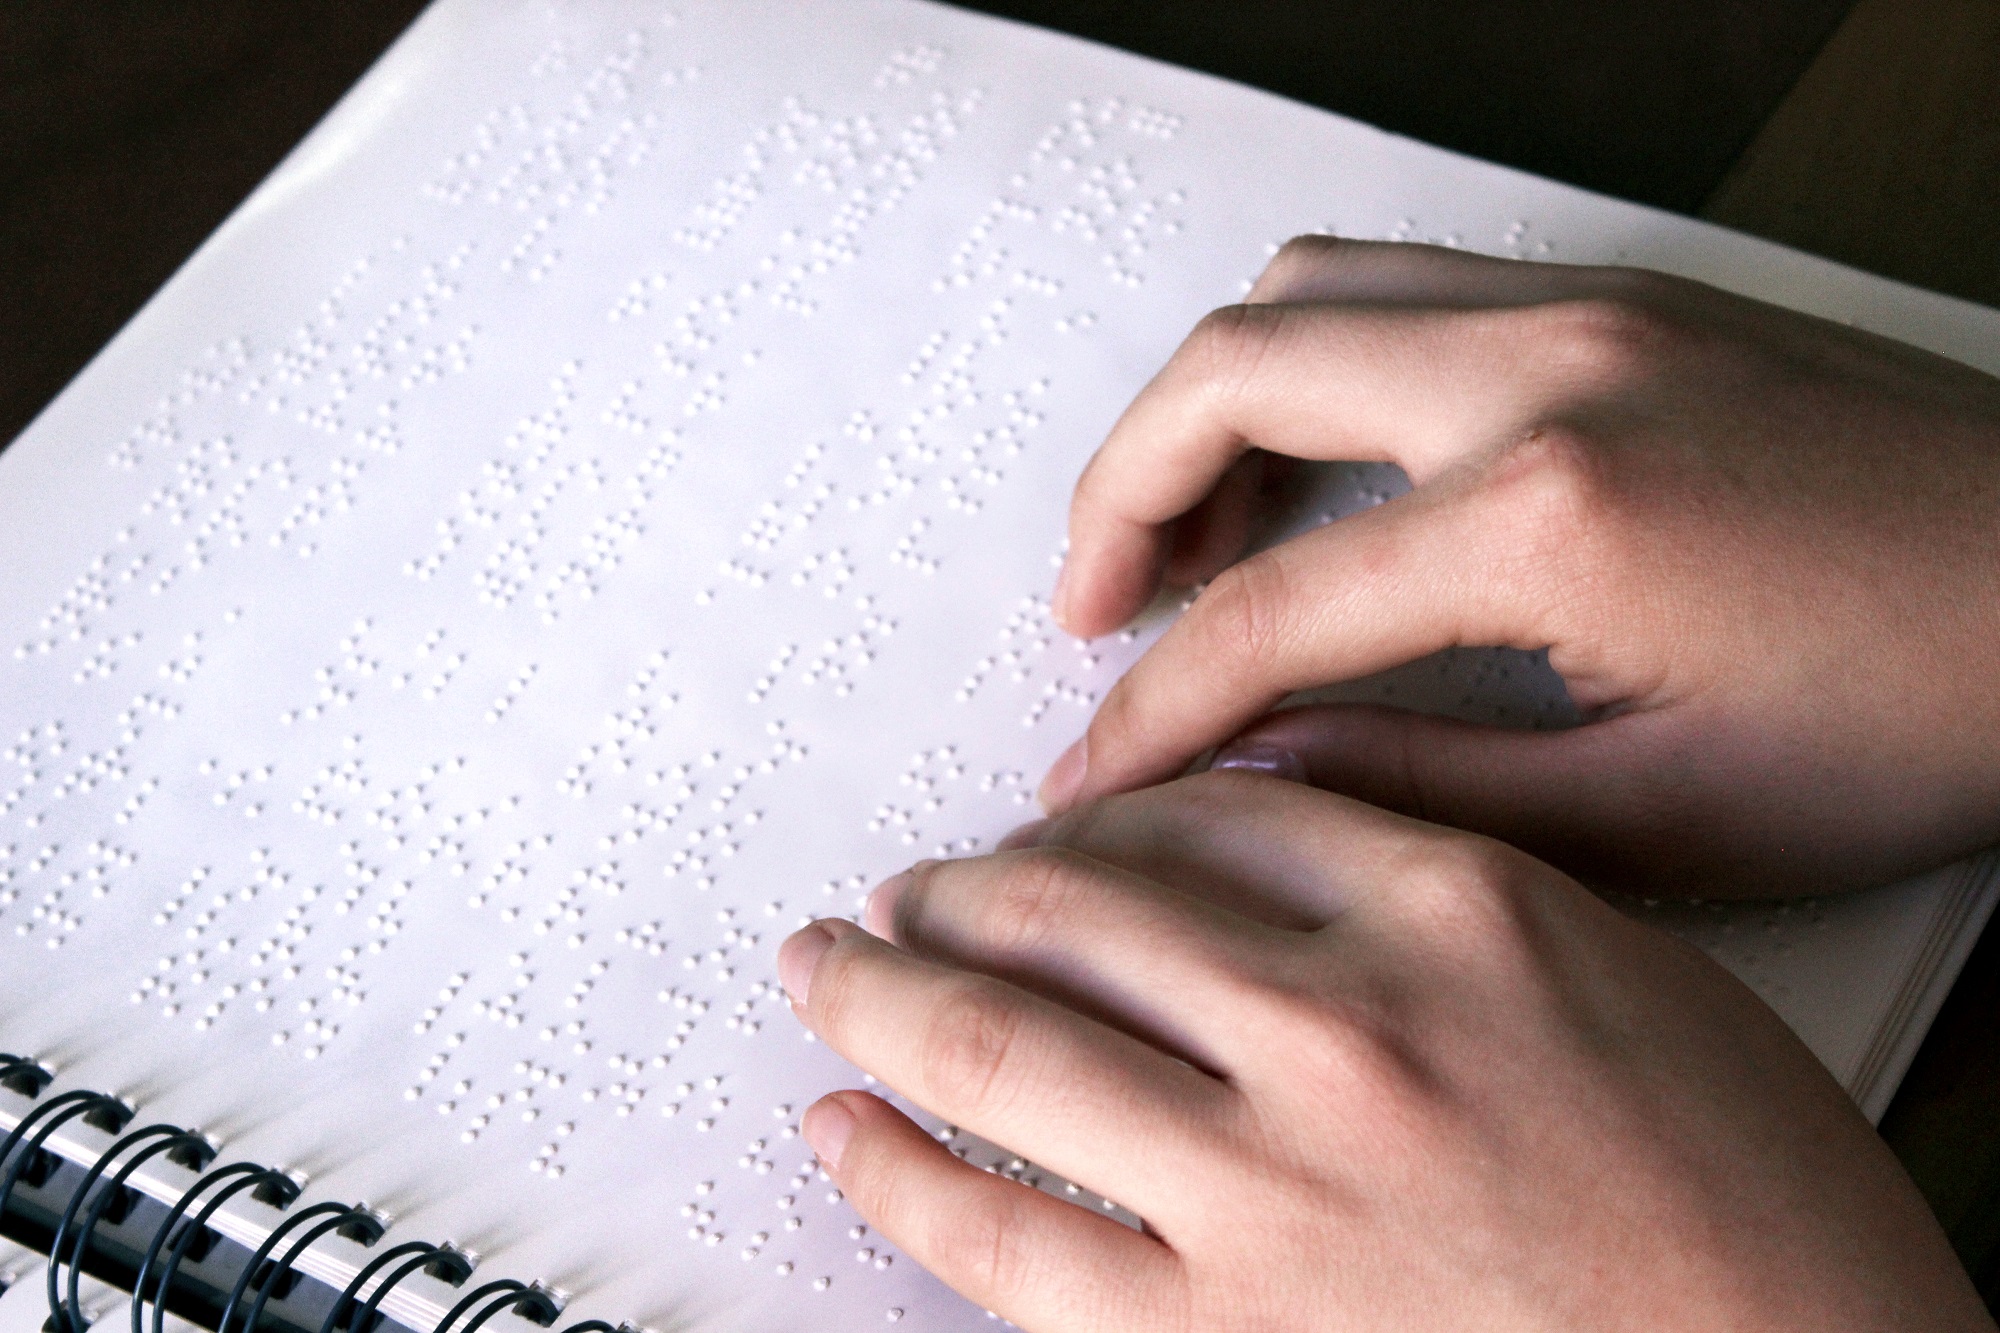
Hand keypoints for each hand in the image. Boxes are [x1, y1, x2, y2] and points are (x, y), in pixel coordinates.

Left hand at [777, 773, 1989, 1330]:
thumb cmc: (1756, 1216)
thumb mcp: (1635, 977)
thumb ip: (1454, 887)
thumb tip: (1281, 838)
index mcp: (1454, 912)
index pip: (1205, 822)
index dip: (1095, 824)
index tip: (1048, 840)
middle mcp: (1340, 1026)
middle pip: (1078, 910)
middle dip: (961, 892)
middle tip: (906, 891)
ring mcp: (1266, 1183)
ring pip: (1003, 1045)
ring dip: (883, 996)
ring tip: (830, 970)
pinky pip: (995, 1232)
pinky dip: (890, 1167)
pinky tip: (841, 1125)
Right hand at [1041, 237, 1999, 895]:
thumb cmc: (1937, 701)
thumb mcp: (1666, 810)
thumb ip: (1424, 785)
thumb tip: (1262, 773)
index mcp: (1556, 509)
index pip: (1270, 606)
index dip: (1154, 707)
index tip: (1096, 773)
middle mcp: (1554, 365)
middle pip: (1232, 376)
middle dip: (1120, 496)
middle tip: (1089, 610)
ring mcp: (1590, 307)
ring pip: (1302, 297)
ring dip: (1203, 407)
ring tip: (1179, 533)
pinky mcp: (1624, 299)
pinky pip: (1393, 288)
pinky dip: (1303, 366)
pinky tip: (1315, 463)